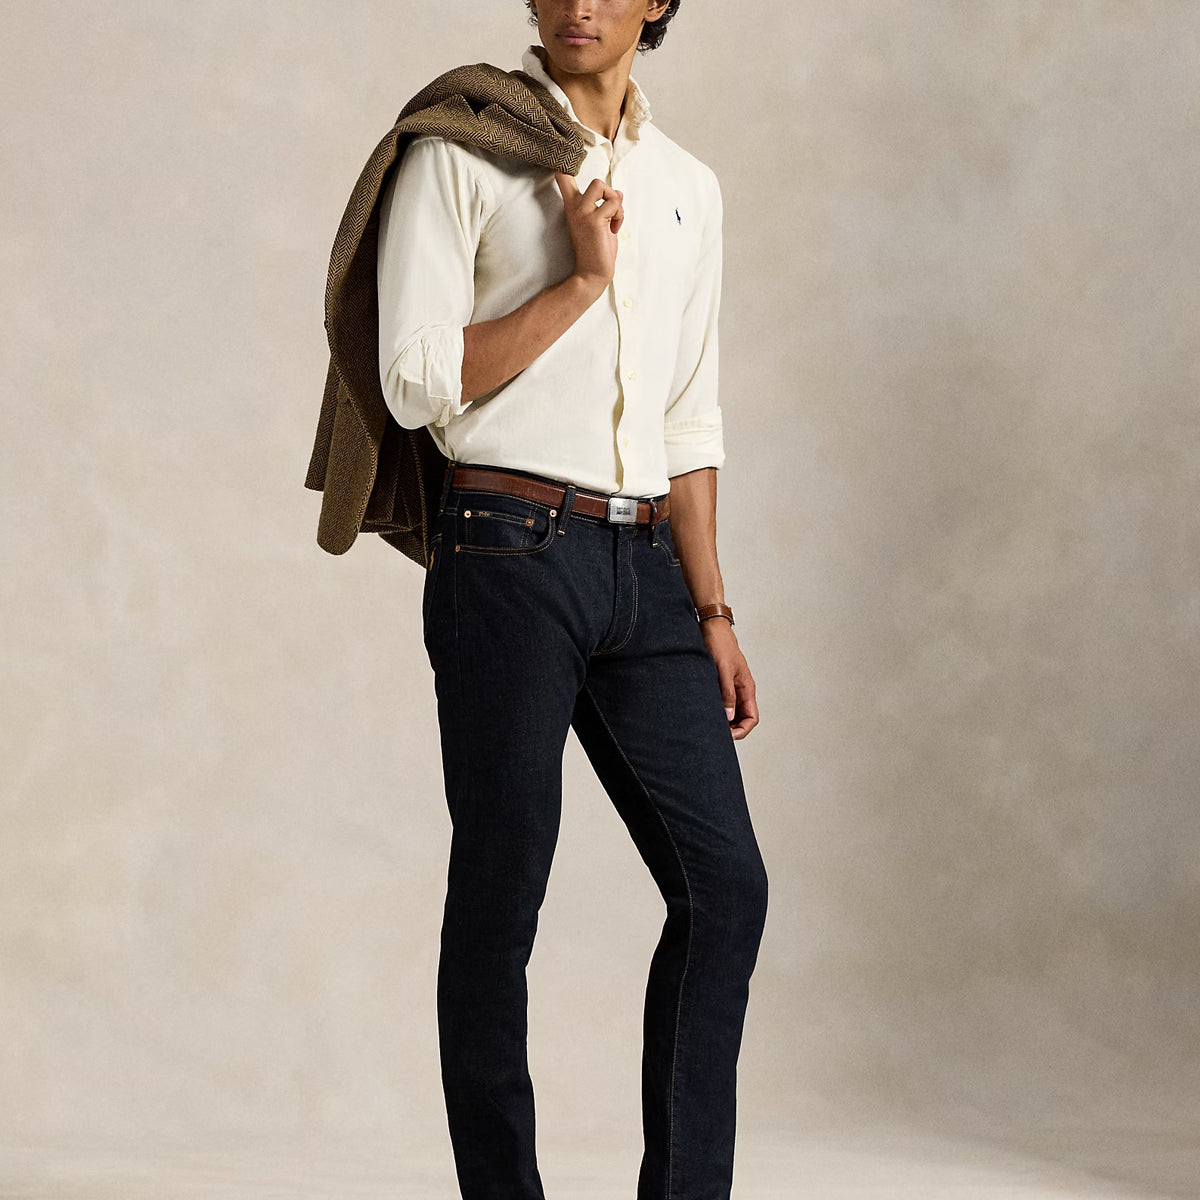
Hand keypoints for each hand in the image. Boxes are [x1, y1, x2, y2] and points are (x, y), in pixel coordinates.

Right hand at [554, 172, 622, 295]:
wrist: (593, 273)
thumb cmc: (597, 250)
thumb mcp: (600, 223)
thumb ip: (606, 206)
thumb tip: (619, 191)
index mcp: (573, 207)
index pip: (564, 178)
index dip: (567, 166)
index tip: (565, 164)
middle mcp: (575, 207)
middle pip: (595, 180)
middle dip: (611, 195)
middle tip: (610, 214)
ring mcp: (583, 213)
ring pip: (603, 186)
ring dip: (616, 203)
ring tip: (613, 221)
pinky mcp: (594, 220)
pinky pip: (614, 202)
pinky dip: (619, 215)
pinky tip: (614, 229)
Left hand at [700, 619, 758, 739]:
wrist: (711, 628)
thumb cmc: (720, 644)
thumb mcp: (723, 669)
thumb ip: (727, 693)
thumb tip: (729, 716)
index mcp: (747, 688)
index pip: (752, 718)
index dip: (742, 731)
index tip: (728, 736)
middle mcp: (741, 690)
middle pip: (742, 719)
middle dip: (732, 729)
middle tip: (715, 734)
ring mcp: (731, 688)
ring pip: (731, 712)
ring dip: (723, 721)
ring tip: (709, 725)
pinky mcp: (720, 684)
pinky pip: (722, 703)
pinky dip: (716, 711)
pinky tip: (705, 713)